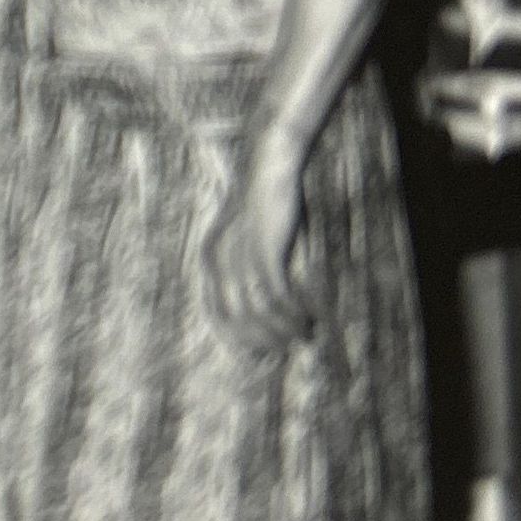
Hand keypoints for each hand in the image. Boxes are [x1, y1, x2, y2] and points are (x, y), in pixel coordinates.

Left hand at [201, 127, 311, 353]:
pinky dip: (296, 314)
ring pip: (261, 315)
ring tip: (306, 335)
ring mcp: (241, 256)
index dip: (240, 342)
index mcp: (209, 259)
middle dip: (266, 343)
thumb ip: (249, 270)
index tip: (264, 356)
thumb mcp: (246, 238)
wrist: (268, 164)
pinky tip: (311, 318)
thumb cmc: (261, 203)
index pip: (216, 317)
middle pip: (239, 323)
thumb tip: (269, 309)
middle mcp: (219, 261)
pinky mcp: (266, 250)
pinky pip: (279, 297)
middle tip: (290, 348)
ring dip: (287, 332)